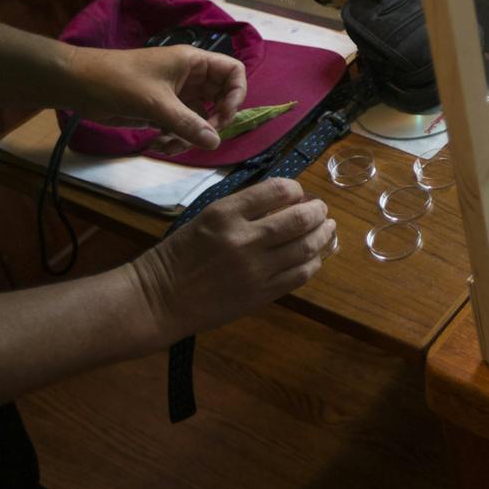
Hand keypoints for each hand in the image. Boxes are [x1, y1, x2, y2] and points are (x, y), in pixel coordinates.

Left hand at [66, 44, 246, 152]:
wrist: (79, 85)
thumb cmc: (119, 82)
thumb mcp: (156, 104)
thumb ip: (188, 124)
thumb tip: (215, 144)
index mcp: (194, 62)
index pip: (233, 72)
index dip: (236, 94)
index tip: (222, 117)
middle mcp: (190, 77)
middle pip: (220, 99)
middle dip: (211, 122)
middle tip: (198, 138)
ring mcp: (176, 94)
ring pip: (200, 118)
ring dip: (190, 135)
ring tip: (170, 146)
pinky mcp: (162, 110)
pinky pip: (182, 126)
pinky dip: (176, 138)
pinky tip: (159, 145)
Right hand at [127, 178, 335, 340]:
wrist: (160, 299)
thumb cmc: (180, 254)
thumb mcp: (206, 218)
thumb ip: (244, 209)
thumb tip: (286, 200)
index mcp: (225, 213)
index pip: (277, 190)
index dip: (296, 189)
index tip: (299, 193)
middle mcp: (243, 239)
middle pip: (299, 219)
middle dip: (318, 211)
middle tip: (322, 210)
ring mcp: (255, 269)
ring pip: (305, 248)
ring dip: (323, 235)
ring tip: (328, 228)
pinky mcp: (260, 295)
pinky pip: (299, 275)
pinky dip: (314, 262)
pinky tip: (316, 256)